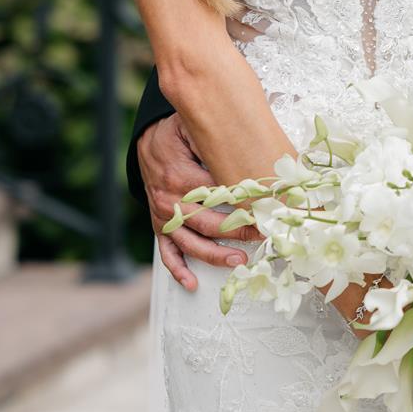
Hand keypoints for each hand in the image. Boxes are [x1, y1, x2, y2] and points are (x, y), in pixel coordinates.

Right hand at [138, 114, 259, 292]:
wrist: (147, 141)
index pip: (216, 195)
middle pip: (207, 222)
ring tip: (238, 259)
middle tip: (262, 234)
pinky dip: (178, 269)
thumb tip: (245, 147)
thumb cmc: (176, 135)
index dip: (242, 203)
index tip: (265, 210)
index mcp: (179, 176)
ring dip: (214, 254)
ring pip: (190, 241)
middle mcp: (169, 199)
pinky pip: (167, 251)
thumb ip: (213, 139)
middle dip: (237, 230)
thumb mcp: (191, 128)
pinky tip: (191, 283)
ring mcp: (163, 215)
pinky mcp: (160, 225)